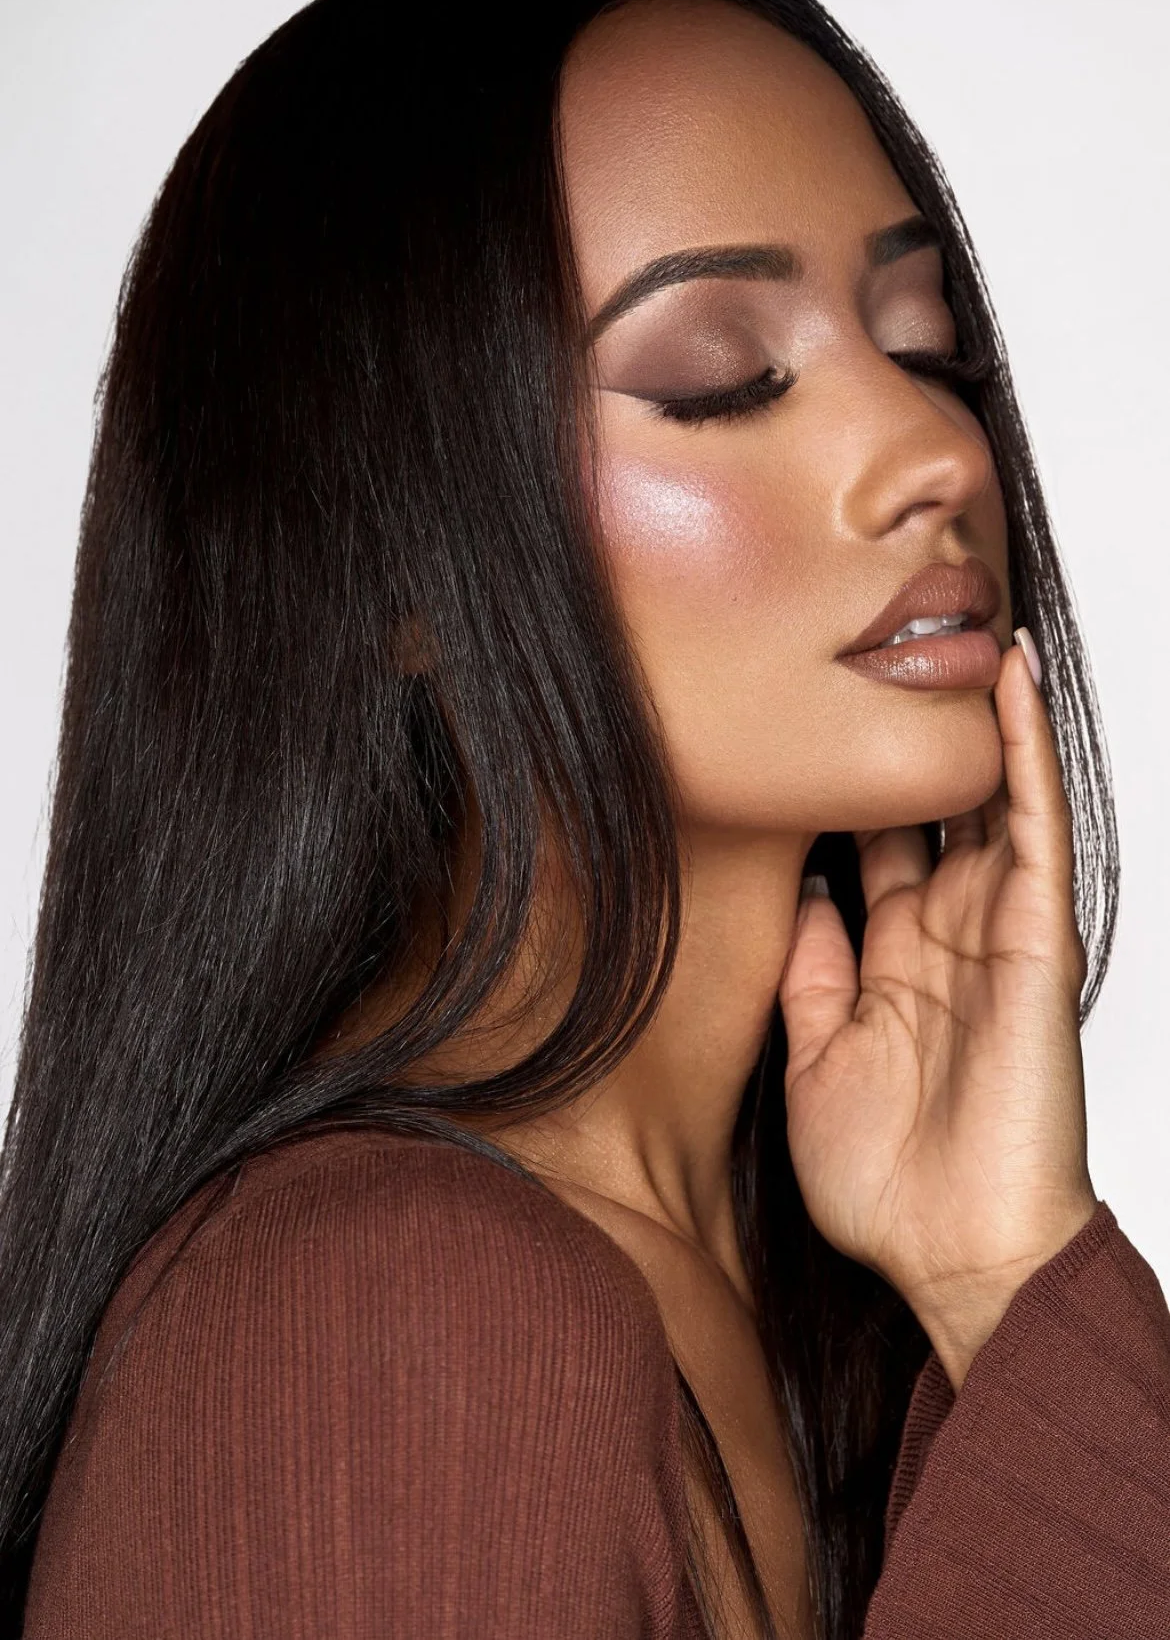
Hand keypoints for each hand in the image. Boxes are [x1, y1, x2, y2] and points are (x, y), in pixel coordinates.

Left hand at [779, 635, 1097, 1389]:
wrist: (956, 1257)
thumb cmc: (888, 1185)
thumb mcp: (815, 1065)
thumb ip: (810, 977)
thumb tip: (799, 895)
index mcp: (889, 964)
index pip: (867, 848)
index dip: (844, 784)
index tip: (801, 718)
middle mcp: (943, 936)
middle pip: (923, 809)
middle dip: (906, 735)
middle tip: (878, 645)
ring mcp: (993, 934)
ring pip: (985, 800)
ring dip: (974, 718)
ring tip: (954, 626)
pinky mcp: (1035, 943)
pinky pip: (1031, 833)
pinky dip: (1023, 758)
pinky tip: (1011, 687)